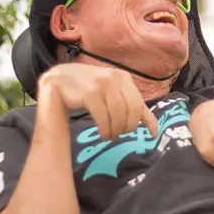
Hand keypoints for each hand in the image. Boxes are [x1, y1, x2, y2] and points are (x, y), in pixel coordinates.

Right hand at [37, 63, 158, 138]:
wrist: (60, 80)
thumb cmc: (88, 89)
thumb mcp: (112, 93)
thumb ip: (130, 105)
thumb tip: (154, 130)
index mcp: (123, 77)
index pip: (139, 104)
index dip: (147, 121)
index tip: (152, 136)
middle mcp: (115, 78)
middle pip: (130, 111)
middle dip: (127, 127)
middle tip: (119, 135)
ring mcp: (102, 84)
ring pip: (118, 115)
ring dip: (115, 130)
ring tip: (109, 136)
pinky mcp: (89, 93)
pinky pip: (103, 117)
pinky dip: (105, 129)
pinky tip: (102, 133)